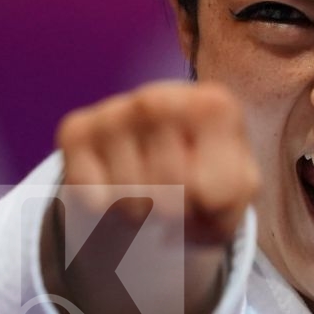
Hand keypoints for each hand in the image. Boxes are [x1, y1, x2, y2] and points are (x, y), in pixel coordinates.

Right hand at [40, 81, 258, 313]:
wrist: (160, 145)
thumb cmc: (208, 167)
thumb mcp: (237, 187)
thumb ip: (228, 201)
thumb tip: (171, 211)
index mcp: (212, 106)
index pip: (212, 193)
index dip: (211, 212)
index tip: (211, 197)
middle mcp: (159, 97)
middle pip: (169, 198)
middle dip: (176, 215)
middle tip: (177, 200)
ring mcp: (114, 111)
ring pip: (129, 201)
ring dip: (142, 214)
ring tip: (150, 193)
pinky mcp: (76, 131)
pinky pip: (92, 198)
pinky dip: (106, 210)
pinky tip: (118, 187)